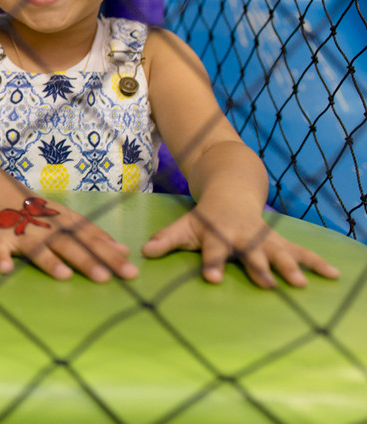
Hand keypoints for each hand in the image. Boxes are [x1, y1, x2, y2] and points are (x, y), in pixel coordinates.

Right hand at [0, 196, 138, 281]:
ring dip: (49, 261)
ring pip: (37, 247)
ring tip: (64, 275)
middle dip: (86, 261)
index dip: (111, 256)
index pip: (92, 241)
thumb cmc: (40, 211)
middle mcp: (47, 227)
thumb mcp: (69, 219)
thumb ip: (94, 236)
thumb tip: (125, 251)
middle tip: (105, 278)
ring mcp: (23, 232)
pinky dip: (1, 258)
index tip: (131, 273)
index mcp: (66, 224)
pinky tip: (5, 269)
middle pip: (69, 245)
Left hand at [142, 200, 339, 287]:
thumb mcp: (183, 227)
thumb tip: (144, 251)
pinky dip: (318, 263)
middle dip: (259, 269)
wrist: (231, 192)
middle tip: (268, 285)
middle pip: (252, 254)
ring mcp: (264, 238)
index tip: (211, 278)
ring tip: (300, 284)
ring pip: (279, 253)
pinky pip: (301, 253)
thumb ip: (166, 240)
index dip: (211, 264)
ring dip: (291, 267)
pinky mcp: (280, 241)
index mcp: (218, 235)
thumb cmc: (204, 218)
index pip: (213, 251)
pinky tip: (334, 275)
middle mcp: (244, 237)